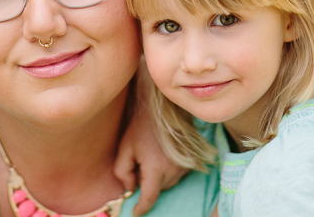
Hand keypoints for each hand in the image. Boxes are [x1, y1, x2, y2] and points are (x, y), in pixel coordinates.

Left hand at [114, 59, 187, 215]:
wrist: (165, 108)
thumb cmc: (142, 126)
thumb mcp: (125, 147)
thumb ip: (122, 171)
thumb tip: (130, 188)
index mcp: (156, 168)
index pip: (149, 197)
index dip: (141, 207)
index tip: (135, 211)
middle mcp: (173, 170)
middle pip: (158, 189)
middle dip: (147, 184)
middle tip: (139, 165)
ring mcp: (184, 166)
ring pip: (167, 183)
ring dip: (157, 178)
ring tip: (150, 155)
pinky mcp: (191, 161)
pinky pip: (176, 175)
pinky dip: (167, 172)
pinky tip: (160, 154)